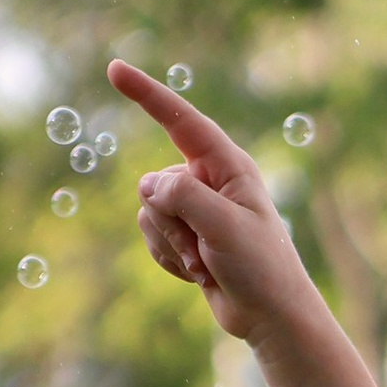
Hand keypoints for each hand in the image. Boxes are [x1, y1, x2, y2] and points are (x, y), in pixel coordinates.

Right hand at [108, 59, 322, 347]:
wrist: (271, 318)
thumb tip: (149, 186)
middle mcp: (210, 180)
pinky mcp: (186, 234)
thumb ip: (183, 195)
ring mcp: (196, 208)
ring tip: (207, 264)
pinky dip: (169, 259)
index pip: (180, 120)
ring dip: (172, 245)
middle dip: (172, 223)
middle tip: (208, 250)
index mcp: (228, 165)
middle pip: (155, 184)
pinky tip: (199, 275)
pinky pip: (151, 236)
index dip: (147, 94)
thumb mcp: (223, 225)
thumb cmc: (261, 268)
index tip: (115, 69)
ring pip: (148, 212)